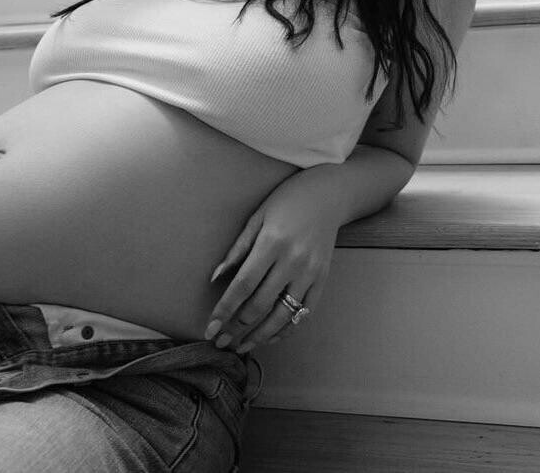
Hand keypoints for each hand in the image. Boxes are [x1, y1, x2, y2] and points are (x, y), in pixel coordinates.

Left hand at [203, 170, 339, 353]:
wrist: (329, 194)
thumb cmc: (288, 200)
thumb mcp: (258, 216)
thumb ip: (238, 248)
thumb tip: (215, 277)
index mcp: (273, 242)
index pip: (243, 285)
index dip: (225, 309)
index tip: (210, 328)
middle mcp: (293, 261)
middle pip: (260, 305)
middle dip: (236, 328)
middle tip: (219, 341)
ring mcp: (311, 272)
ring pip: (282, 316)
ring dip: (259, 336)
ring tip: (240, 346)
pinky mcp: (323, 279)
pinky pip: (303, 313)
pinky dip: (285, 329)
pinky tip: (268, 337)